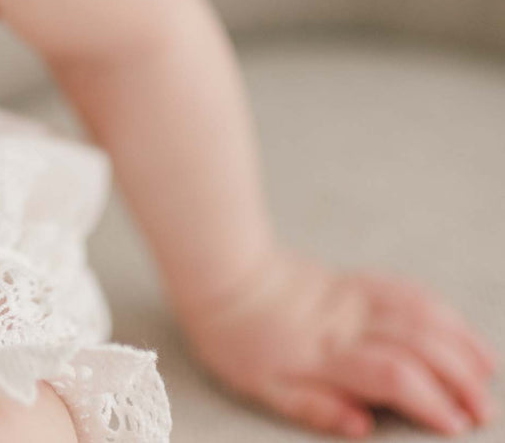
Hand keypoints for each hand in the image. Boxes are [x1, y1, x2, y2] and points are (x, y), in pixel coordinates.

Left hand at [176, 247, 498, 438]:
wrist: (221, 274)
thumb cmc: (236, 339)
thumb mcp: (260, 386)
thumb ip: (313, 407)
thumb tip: (362, 428)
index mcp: (324, 355)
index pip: (392, 375)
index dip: (430, 400)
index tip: (455, 426)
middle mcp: (347, 324)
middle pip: (419, 344)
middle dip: (459, 378)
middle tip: (482, 410)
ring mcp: (352, 299)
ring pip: (419, 312)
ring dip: (458, 341)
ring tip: (486, 371)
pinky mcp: (351, 281)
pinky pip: (402, 289)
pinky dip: (437, 309)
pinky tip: (455, 328)